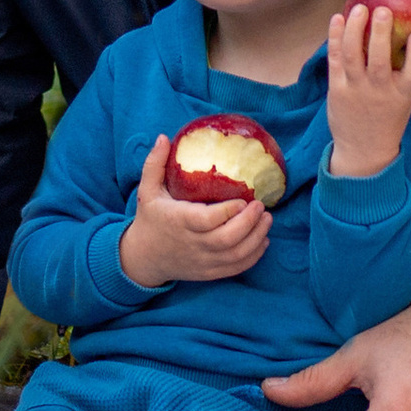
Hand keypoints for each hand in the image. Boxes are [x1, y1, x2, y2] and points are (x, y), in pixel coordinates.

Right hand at [115, 134, 272, 288]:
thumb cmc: (150, 219)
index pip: (206, 220)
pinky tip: (263, 240)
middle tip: (262, 206)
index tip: (243, 199)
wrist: (143, 258)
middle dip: (249, 223)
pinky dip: (254, 256)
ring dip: (257, 238)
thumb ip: (154, 163)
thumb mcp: (147, 190)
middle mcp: (192, 244)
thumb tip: (164, 137)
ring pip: (236, 255)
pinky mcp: (209, 272)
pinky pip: (236, 268)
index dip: (227, 212)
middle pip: (227, 240)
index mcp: (178, 221)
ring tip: (267, 219)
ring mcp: (202, 261)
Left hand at [323, 3, 410, 178]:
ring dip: (355, 29)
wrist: (363, 150)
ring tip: (360, 8)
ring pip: (353, 55)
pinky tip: (338, 18)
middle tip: (383, 10)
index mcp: (402, 94)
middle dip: (381, 34)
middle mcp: (379, 90)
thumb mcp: (409, 102)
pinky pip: (335, 59)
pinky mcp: (337, 87)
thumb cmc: (390, 120)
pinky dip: (335, 37)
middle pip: (380, 61)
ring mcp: (356, 89)